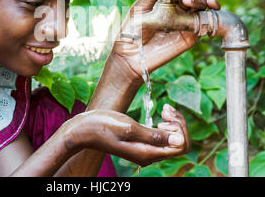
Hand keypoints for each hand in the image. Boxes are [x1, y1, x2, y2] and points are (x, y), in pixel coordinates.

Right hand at [64, 106, 189, 166]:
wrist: (83, 130)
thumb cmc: (102, 126)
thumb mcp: (128, 128)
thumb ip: (153, 136)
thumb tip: (179, 141)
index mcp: (148, 153)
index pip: (181, 145)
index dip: (180, 128)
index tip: (165, 114)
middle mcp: (149, 154)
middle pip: (180, 142)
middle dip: (179, 124)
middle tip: (166, 109)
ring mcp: (146, 149)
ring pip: (173, 139)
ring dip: (174, 122)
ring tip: (165, 110)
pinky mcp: (142, 143)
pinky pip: (164, 136)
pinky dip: (166, 124)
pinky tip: (161, 113)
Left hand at [111, 0, 219, 80]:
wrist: (130, 56)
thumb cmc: (131, 31)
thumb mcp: (140, 8)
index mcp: (164, 0)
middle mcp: (177, 9)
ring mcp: (186, 21)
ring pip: (199, 5)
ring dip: (198, 0)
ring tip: (187, 1)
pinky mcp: (193, 34)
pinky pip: (206, 21)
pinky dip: (212, 12)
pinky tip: (213, 5)